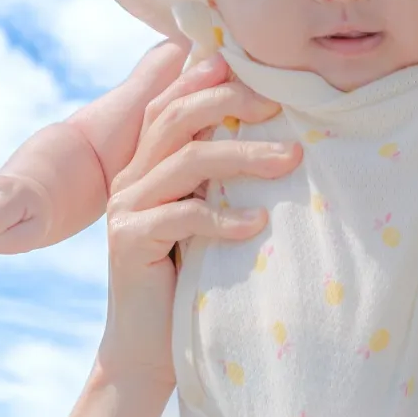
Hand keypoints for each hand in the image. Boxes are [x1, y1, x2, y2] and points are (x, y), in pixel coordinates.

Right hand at [98, 54, 301, 389]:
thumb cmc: (191, 279)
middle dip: (229, 103)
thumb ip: (219, 178)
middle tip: (280, 106)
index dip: (203, 79)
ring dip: (243, 156)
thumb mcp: (207, 216)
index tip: (250, 69)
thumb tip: (282, 138)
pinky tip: (258, 223)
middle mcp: (131, 178)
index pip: (169, 105)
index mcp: (147, 164)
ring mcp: (126, 209)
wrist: (150, 347)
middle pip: (177, 120)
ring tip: (291, 160)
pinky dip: (223, 217)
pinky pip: (181, 217)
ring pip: (186, 163)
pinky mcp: (128, 243)